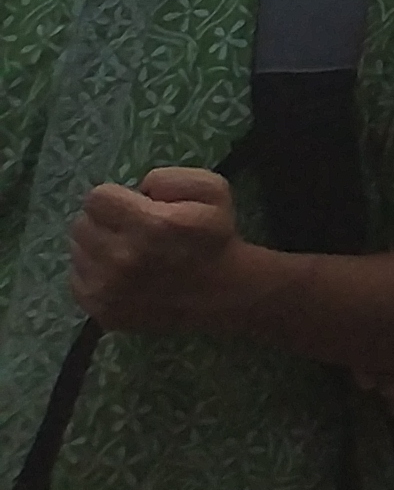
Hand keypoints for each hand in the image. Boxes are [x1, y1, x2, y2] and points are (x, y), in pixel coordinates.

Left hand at [70, 170, 254, 336]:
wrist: (220, 294)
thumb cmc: (214, 238)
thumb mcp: (212, 189)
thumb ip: (171, 178)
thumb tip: (137, 189)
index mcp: (150, 226)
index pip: (96, 199)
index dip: (116, 198)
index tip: (134, 207)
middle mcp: (122, 258)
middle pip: (81, 224)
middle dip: (104, 221)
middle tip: (130, 228)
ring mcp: (108, 289)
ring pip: (77, 251)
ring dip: (98, 246)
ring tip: (126, 251)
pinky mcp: (100, 311)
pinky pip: (76, 279)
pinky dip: (94, 272)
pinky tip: (119, 273)